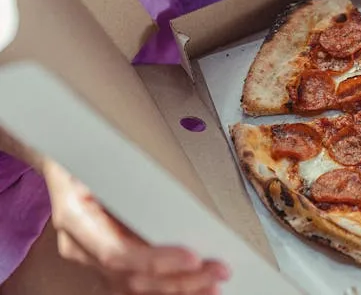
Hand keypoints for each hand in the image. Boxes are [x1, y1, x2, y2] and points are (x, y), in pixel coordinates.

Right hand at [43, 160, 227, 294]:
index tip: (192, 258)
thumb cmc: (84, 160)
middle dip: (179, 280)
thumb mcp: (99, 159)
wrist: (63, 167)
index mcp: (76, 220)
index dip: (155, 261)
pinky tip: (193, 287)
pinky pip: (135, 284)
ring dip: (178, 289)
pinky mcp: (107, 263)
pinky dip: (167, 287)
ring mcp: (92, 259)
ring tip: (212, 285)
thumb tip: (165, 187)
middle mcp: (81, 247)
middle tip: (218, 271)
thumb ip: (127, 178)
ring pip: (134, 288)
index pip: (117, 253)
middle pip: (131, 278)